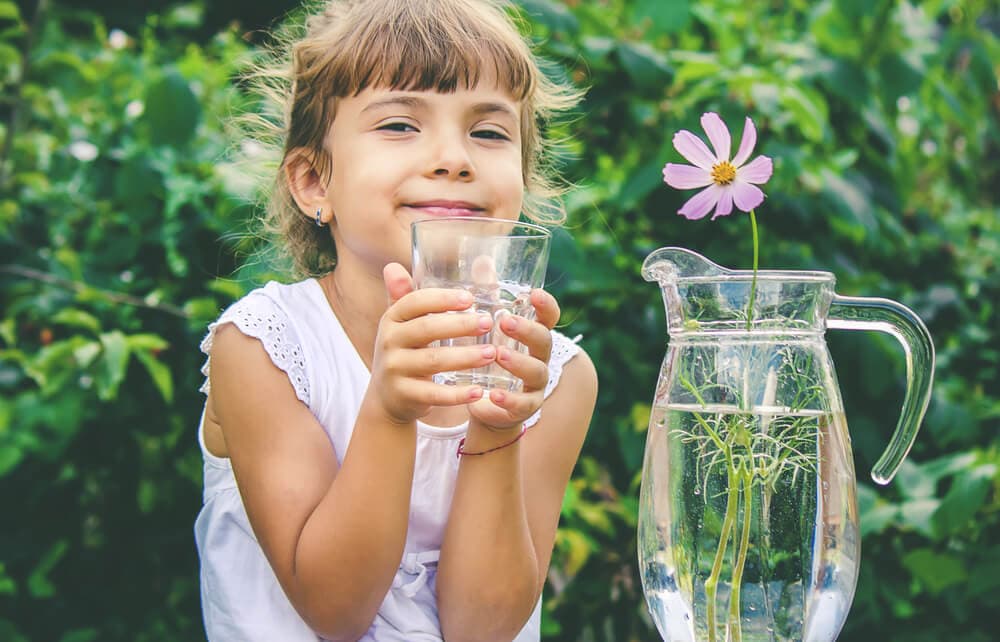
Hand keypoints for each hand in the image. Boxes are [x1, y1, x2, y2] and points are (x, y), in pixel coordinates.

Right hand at [369, 263, 495, 424]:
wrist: (387, 398)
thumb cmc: (404, 352)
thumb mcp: (401, 325)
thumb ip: (405, 297)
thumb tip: (394, 265)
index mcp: (392, 319)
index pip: (414, 302)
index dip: (442, 299)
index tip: (470, 299)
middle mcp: (388, 341)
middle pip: (427, 329)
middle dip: (460, 325)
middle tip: (488, 323)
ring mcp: (395, 369)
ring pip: (434, 362)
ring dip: (465, 357)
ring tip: (491, 353)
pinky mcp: (404, 395)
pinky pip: (433, 394)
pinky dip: (456, 394)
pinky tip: (478, 391)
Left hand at [468, 288, 560, 429]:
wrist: (487, 402)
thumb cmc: (489, 357)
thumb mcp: (486, 327)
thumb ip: (488, 296)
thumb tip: (483, 260)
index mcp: (532, 335)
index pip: (548, 317)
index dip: (546, 305)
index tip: (533, 293)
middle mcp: (539, 357)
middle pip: (544, 341)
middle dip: (527, 330)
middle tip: (505, 321)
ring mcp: (536, 383)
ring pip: (537, 371)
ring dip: (519, 362)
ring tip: (498, 355)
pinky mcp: (526, 407)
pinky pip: (523, 403)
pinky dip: (509, 399)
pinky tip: (493, 394)